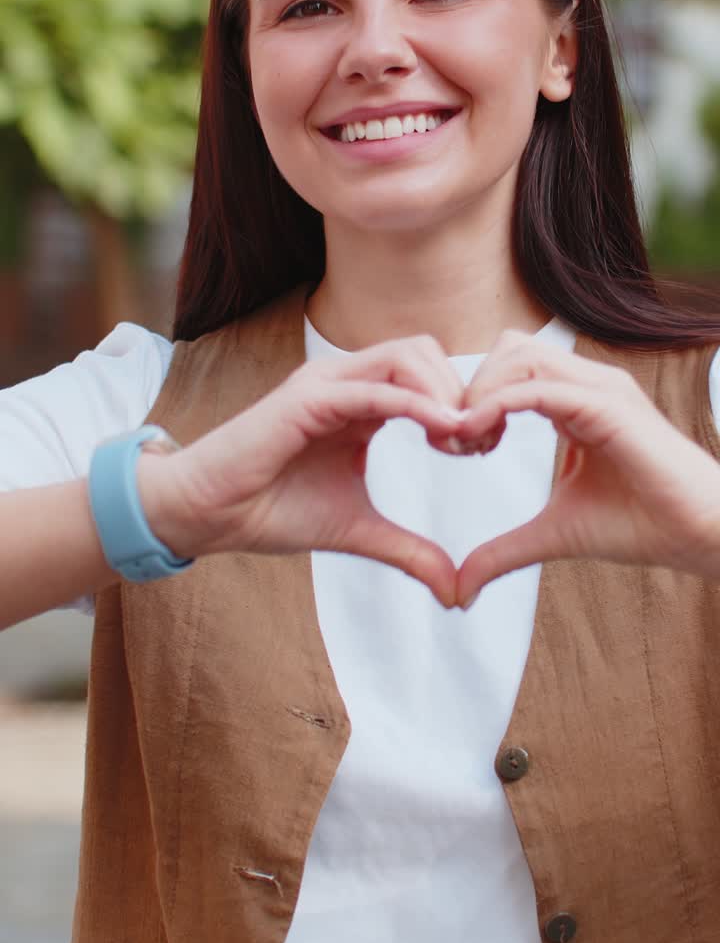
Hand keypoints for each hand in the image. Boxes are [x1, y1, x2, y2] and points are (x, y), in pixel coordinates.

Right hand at [139, 337, 465, 605]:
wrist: (211, 515)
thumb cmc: (273, 511)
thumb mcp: (359, 532)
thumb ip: (409, 551)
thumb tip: (455, 590)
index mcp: (362, 402)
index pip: (428, 375)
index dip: (463, 404)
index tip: (483, 447)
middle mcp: (347, 382)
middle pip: (426, 352)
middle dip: (462, 391)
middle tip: (477, 442)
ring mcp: (326, 383)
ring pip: (406, 355)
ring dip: (443, 390)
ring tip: (459, 439)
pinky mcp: (308, 397)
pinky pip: (373, 387)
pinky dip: (413, 402)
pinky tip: (440, 431)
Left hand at [454, 331, 719, 606]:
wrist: (699, 535)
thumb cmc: (641, 526)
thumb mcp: (554, 535)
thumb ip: (504, 551)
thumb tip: (459, 589)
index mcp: (575, 399)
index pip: (509, 368)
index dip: (471, 398)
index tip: (452, 445)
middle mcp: (587, 383)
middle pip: (508, 349)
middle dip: (470, 387)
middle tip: (457, 441)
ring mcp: (600, 388)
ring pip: (518, 355)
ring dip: (480, 393)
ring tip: (470, 442)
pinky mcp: (608, 406)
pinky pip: (538, 387)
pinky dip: (498, 405)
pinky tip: (482, 439)